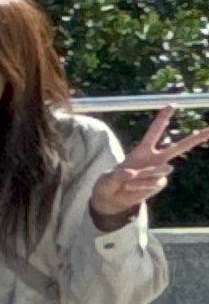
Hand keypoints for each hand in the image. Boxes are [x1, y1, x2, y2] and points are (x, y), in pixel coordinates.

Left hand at [93, 104, 208, 226]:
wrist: (113, 198)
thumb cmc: (109, 183)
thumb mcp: (107, 178)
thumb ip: (117, 175)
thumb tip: (132, 173)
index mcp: (142, 150)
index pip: (154, 132)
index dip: (162, 119)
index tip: (172, 104)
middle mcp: (155, 158)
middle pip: (179, 146)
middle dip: (196, 137)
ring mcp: (159, 171)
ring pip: (161, 170)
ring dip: (143, 176)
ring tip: (128, 182)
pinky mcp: (159, 183)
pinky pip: (154, 182)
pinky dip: (142, 186)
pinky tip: (134, 188)